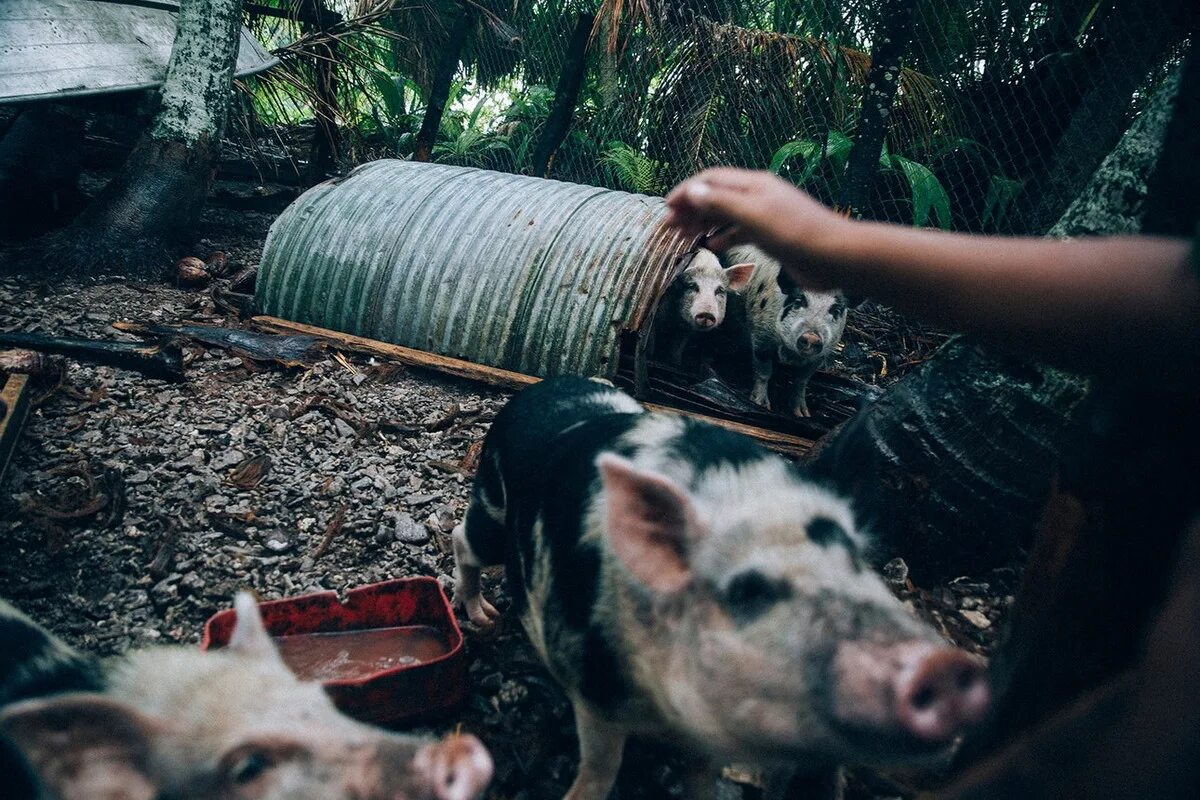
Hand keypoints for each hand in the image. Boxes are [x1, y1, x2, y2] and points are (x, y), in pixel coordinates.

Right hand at [663, 169, 847, 287]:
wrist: (834, 256)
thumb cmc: (794, 233)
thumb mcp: (752, 216)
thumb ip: (721, 203)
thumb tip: (692, 190)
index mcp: (753, 185)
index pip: (711, 180)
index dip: (687, 191)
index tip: (666, 208)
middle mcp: (758, 196)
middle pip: (717, 196)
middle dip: (691, 208)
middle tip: (669, 227)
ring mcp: (765, 216)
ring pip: (726, 215)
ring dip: (704, 223)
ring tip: (684, 237)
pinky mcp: (772, 236)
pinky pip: (740, 232)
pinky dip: (723, 237)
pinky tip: (712, 247)